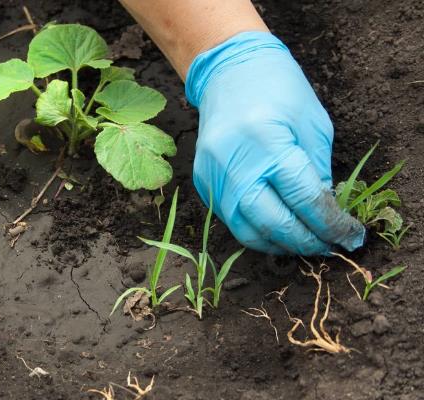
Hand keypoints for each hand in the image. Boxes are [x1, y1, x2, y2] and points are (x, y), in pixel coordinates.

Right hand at [186, 32, 364, 254]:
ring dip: (279, 244)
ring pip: (247, 230)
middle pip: (274, 223)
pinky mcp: (202, 182)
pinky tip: (276, 227)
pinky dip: (256, 229)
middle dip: (306, 241)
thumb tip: (323, 214)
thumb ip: (317, 173)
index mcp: (268, 143)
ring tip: (303, 242)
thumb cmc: (278, 89)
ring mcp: (213, 176)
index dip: (332, 224)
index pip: (305, 200)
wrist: (228, 73)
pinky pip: (231, 219)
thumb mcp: (313, 126)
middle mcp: (234, 164)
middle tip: (327, 246)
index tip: (350, 236)